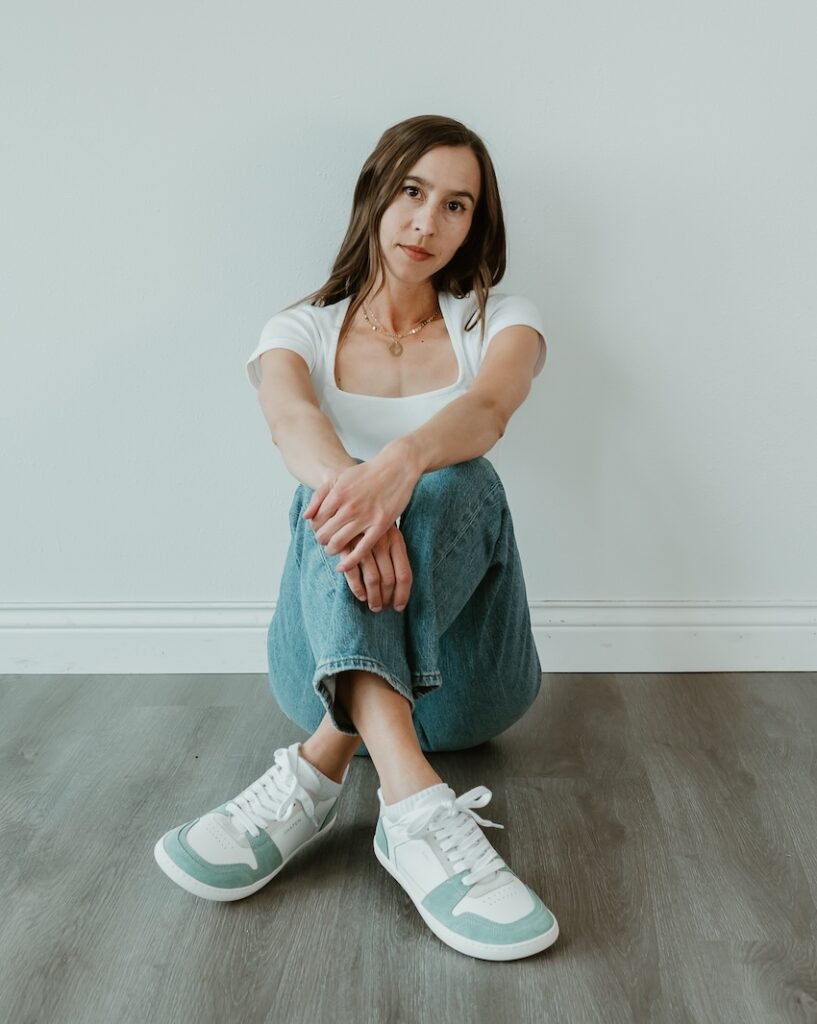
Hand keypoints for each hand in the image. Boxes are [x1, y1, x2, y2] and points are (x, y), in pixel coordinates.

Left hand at [303, 443, 420, 573]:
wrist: (397, 467)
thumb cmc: (367, 473)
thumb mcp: (339, 479)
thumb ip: (319, 496)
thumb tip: (306, 518)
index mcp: (336, 495)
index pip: (315, 522)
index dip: (316, 529)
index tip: (321, 530)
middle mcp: (348, 508)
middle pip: (324, 535)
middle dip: (322, 541)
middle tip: (327, 541)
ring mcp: (365, 518)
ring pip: (339, 544)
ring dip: (333, 550)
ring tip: (335, 549)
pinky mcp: (380, 525)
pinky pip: (362, 549)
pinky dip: (350, 561)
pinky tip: (343, 567)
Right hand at [340, 524, 412, 611]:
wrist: (349, 501)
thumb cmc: (370, 522)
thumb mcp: (388, 533)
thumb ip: (394, 554)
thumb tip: (401, 586)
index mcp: (397, 540)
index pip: (404, 574)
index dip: (403, 594)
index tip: (399, 607)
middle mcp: (382, 543)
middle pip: (389, 579)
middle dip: (387, 599)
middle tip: (382, 609)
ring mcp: (364, 544)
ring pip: (373, 579)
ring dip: (374, 598)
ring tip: (373, 607)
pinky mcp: (346, 546)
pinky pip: (354, 573)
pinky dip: (357, 588)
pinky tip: (360, 596)